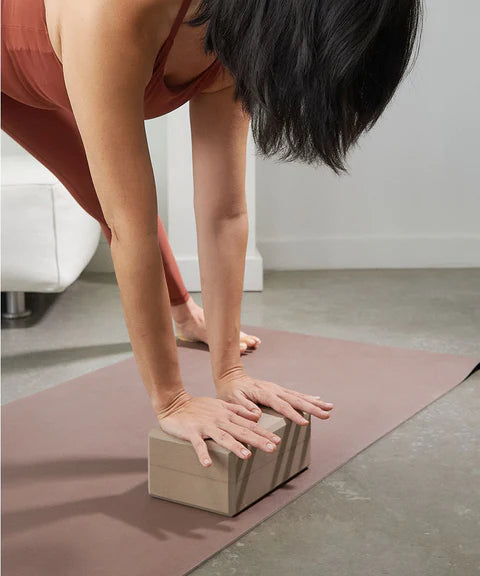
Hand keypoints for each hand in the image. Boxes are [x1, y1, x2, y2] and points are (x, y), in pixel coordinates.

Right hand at [155, 390, 281, 467]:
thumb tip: (256, 416)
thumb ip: (239, 410)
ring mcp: (206, 426)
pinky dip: (202, 454)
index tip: (277, 440)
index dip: (264, 432)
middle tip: (273, 448)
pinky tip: (207, 464)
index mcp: (227, 414)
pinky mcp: (192, 432)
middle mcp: (220, 420)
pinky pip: (198, 445)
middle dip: (257, 440)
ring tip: (247, 456)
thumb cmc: (199, 406)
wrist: (174, 403)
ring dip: (235, 446)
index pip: (249, 424)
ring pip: (223, 437)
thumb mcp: (221, 405)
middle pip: (241, 431)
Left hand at [215, 370, 333, 424]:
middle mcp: (273, 389)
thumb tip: (256, 414)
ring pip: (298, 396)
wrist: (230, 377)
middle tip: (327, 414)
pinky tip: (317, 400)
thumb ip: (243, 406)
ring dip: (314, 403)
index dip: (293, 414)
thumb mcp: (232, 399)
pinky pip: (295, 395)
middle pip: (296, 399)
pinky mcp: (278, 390)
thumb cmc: (229, 392)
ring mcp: (277, 389)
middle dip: (312, 407)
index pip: (281, 405)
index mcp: (263, 393)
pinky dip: (307, 398)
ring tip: (329, 407)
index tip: (305, 422)